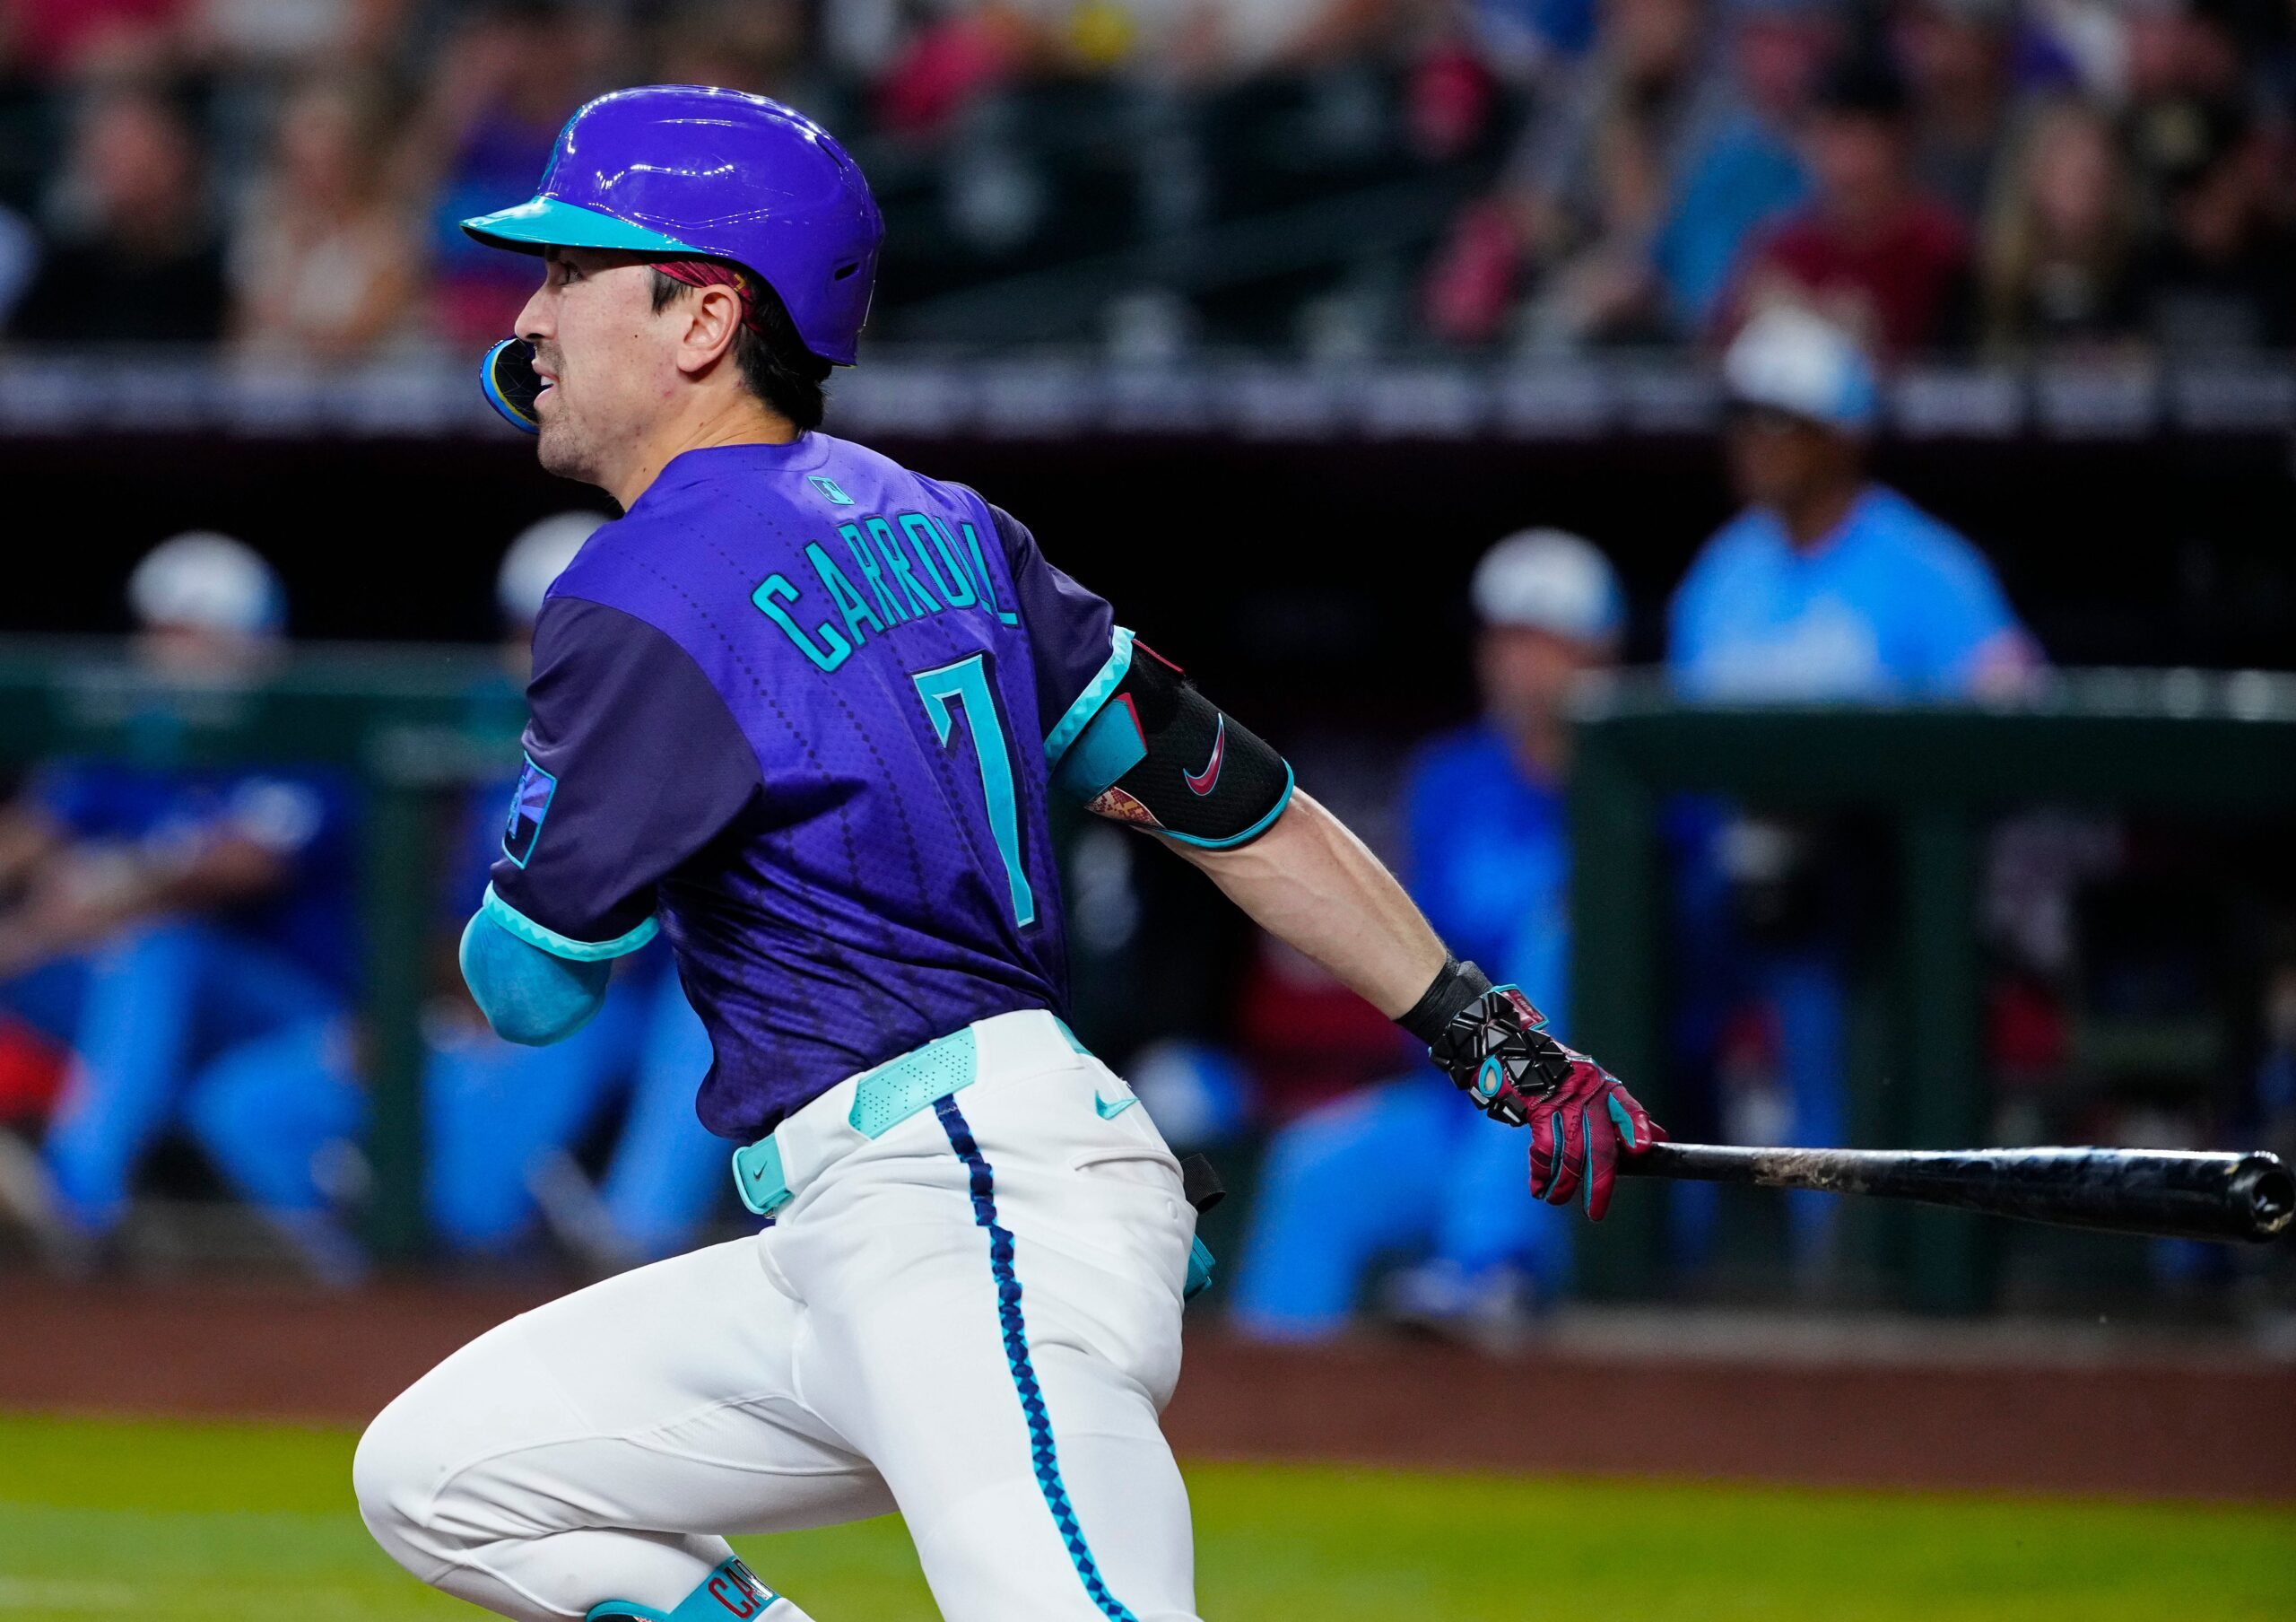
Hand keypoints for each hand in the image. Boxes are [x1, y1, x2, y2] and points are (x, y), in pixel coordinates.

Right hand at [1427, 983, 1663, 1219]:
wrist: (1509, 1049)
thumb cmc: (1556, 1075)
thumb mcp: (1592, 1087)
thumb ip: (1622, 1114)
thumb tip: (1657, 1139)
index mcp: (1603, 1087)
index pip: (1626, 1107)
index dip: (1637, 1127)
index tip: (1643, 1150)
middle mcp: (1586, 1092)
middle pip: (1600, 1144)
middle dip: (1600, 1181)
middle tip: (1596, 1211)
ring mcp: (1561, 1100)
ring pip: (1570, 1152)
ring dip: (1564, 1183)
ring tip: (1557, 1199)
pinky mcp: (1537, 1107)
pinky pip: (1544, 1148)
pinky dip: (1541, 1172)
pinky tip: (1539, 1186)